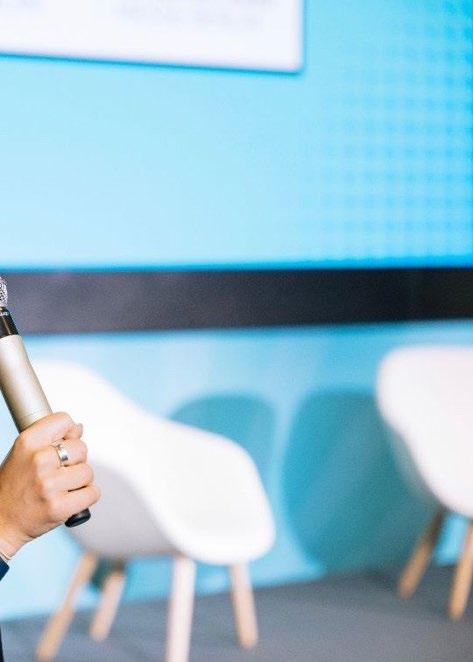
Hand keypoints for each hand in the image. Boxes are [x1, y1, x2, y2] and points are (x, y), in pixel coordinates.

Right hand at [0, 412, 99, 557]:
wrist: (1, 521)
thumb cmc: (14, 486)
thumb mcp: (24, 453)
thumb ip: (51, 438)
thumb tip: (78, 428)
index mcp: (28, 442)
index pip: (64, 420)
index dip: (68, 434)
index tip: (62, 445)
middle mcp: (38, 460)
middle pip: (82, 447)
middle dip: (76, 461)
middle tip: (60, 472)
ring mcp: (49, 484)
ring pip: (88, 472)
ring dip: (81, 481)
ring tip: (63, 487)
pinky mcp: (59, 507)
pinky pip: (92, 493)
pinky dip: (86, 497)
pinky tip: (71, 498)